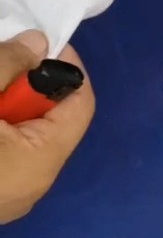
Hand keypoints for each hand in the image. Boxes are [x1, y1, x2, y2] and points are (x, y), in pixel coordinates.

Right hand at [0, 30, 94, 223]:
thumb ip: (8, 65)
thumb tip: (38, 43)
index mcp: (40, 161)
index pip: (81, 104)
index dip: (68, 67)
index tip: (45, 42)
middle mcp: (33, 182)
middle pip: (52, 117)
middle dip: (29, 82)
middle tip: (4, 59)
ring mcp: (7, 195)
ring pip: (24, 132)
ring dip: (6, 100)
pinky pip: (6, 150)